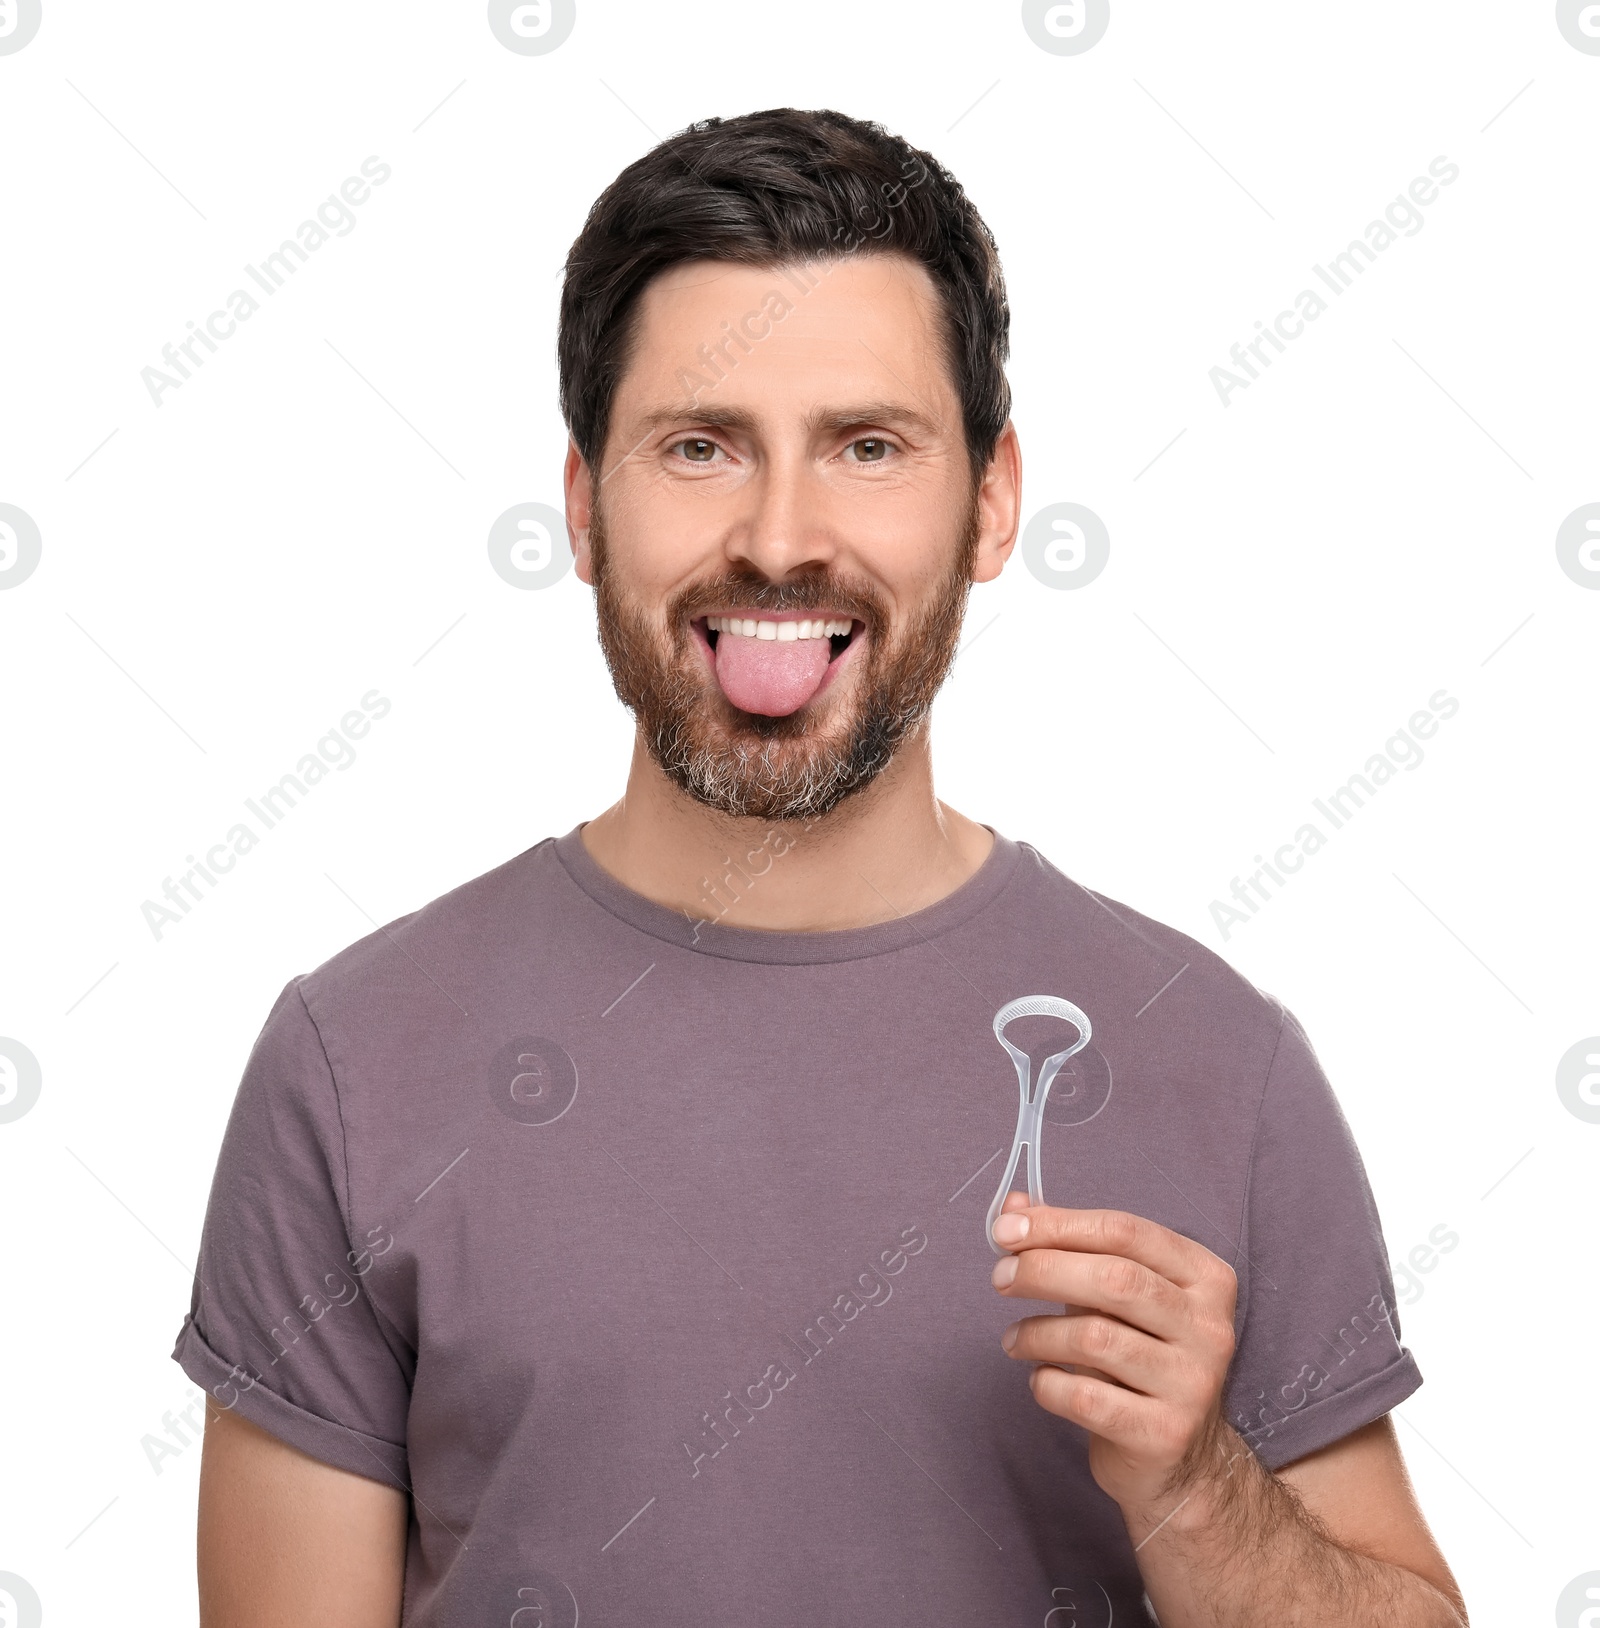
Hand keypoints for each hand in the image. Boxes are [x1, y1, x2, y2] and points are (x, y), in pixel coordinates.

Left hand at [989, 1192, 1239, 1517]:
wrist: (1183, 1461)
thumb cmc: (1141, 1358)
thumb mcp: (1116, 1295)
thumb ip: (1070, 1246)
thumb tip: (1013, 1207)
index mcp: (1205, 1277)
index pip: (1125, 1231)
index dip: (1059, 1225)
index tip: (1005, 1229)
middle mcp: (1208, 1327)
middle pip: (1114, 1278)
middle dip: (1043, 1270)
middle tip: (1000, 1278)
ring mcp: (1192, 1383)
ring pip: (1095, 1337)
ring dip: (1036, 1332)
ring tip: (1013, 1339)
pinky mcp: (1164, 1433)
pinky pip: (1085, 1398)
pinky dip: (1047, 1383)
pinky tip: (1040, 1379)